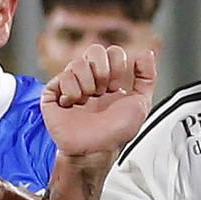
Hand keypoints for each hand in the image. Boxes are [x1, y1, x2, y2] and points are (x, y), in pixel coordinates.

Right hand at [41, 45, 155, 157]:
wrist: (97, 149)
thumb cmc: (116, 133)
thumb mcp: (141, 103)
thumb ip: (147, 76)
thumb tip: (146, 52)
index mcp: (110, 81)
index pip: (112, 52)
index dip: (117, 66)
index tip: (116, 87)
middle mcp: (90, 81)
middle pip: (94, 50)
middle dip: (102, 70)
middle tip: (102, 91)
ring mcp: (71, 86)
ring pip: (77, 63)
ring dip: (87, 84)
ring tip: (87, 101)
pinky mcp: (54, 95)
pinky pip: (61, 77)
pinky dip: (71, 91)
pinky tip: (73, 105)